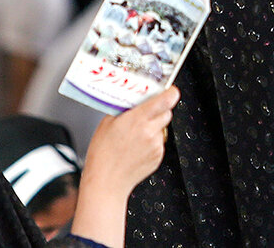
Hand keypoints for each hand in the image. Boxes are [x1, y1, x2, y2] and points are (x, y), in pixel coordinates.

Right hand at [71, 86, 179, 246]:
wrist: (106, 183)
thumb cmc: (102, 155)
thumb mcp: (107, 124)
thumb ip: (124, 110)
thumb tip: (132, 101)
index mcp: (138, 119)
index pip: (165, 100)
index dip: (170, 93)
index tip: (171, 90)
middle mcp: (150, 131)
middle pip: (167, 113)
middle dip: (158, 111)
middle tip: (145, 116)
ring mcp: (156, 145)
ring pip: (162, 129)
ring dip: (154, 128)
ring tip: (135, 138)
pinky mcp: (158, 157)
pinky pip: (159, 143)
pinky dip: (152, 143)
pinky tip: (136, 149)